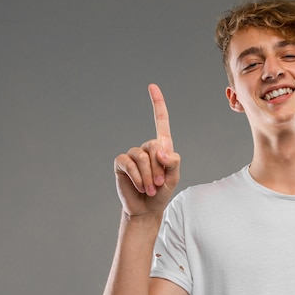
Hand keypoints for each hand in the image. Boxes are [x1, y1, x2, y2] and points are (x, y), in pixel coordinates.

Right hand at [114, 84, 180, 216]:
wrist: (146, 209)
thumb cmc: (161, 192)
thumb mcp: (174, 178)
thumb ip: (172, 162)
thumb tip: (159, 149)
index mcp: (162, 147)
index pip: (160, 121)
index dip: (157, 104)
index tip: (152, 86)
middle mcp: (146, 148)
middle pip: (154, 146)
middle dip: (159, 168)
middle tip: (159, 184)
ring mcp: (132, 155)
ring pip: (142, 157)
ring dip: (148, 176)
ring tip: (150, 189)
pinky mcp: (121, 163)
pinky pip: (129, 163)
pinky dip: (137, 176)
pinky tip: (140, 187)